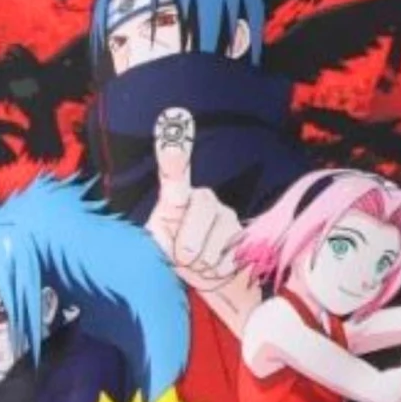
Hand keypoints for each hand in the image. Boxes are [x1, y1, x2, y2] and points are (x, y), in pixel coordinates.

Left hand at [145, 107, 242, 290]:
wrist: (205, 278)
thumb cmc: (173, 258)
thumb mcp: (155, 247)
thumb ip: (158, 241)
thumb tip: (178, 238)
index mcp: (178, 197)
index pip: (175, 174)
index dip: (174, 152)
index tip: (174, 123)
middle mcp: (206, 199)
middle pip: (195, 225)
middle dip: (185, 249)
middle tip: (181, 257)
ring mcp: (228, 217)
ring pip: (212, 247)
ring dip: (202, 265)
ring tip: (199, 264)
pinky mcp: (245, 237)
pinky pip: (228, 261)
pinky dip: (218, 273)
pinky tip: (216, 268)